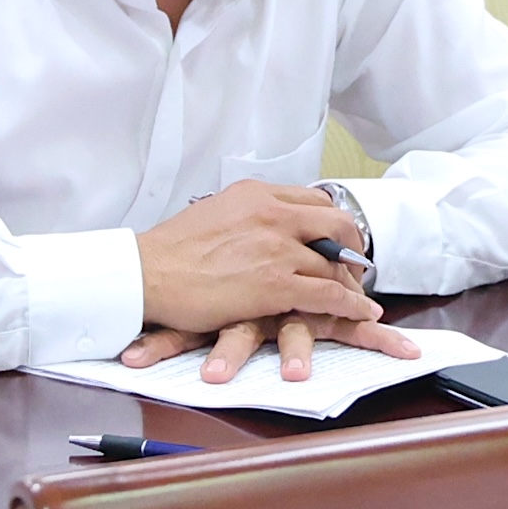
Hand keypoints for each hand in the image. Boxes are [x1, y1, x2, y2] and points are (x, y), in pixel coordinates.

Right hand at [125, 182, 413, 385]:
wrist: (147, 274)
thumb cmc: (169, 252)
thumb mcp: (213, 214)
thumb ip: (245, 217)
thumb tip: (257, 226)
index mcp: (256, 194)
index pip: (313, 201)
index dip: (332, 224)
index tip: (337, 240)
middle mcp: (272, 213)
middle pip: (335, 224)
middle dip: (352, 247)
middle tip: (355, 267)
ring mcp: (277, 248)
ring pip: (334, 262)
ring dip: (352, 282)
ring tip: (360, 296)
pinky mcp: (276, 284)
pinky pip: (328, 294)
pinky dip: (350, 305)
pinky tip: (360, 314)